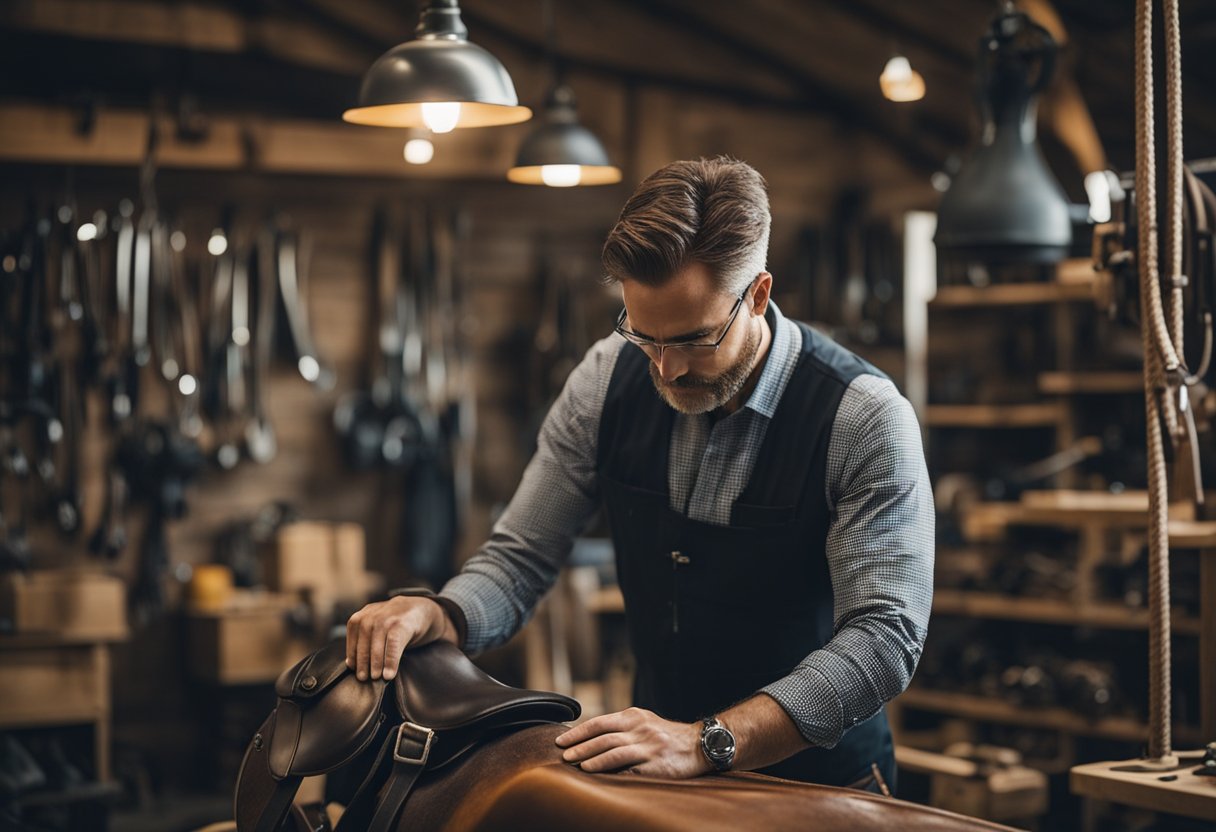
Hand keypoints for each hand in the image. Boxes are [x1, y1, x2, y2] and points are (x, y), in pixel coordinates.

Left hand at [345, 596, 455, 681]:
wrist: (424, 610)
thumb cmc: (399, 623)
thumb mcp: (380, 624)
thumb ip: (366, 639)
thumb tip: (350, 663)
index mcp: (366, 612)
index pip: (353, 631)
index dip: (352, 651)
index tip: (353, 668)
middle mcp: (376, 612)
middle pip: (364, 638)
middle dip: (362, 660)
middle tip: (363, 677)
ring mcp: (390, 616)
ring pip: (377, 643)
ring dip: (375, 663)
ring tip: (376, 677)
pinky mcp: (403, 623)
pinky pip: (393, 645)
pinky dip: (390, 661)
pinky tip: (389, 673)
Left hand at [554, 707, 709, 778]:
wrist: (700, 745)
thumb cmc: (669, 737)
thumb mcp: (645, 723)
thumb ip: (623, 727)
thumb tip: (592, 739)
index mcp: (634, 716)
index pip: (599, 722)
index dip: (578, 731)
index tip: (561, 740)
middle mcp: (639, 727)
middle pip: (602, 735)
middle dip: (579, 745)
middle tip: (563, 754)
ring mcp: (647, 744)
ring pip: (612, 748)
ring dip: (590, 757)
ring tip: (575, 764)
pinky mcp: (654, 761)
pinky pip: (627, 764)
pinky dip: (608, 767)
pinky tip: (597, 772)